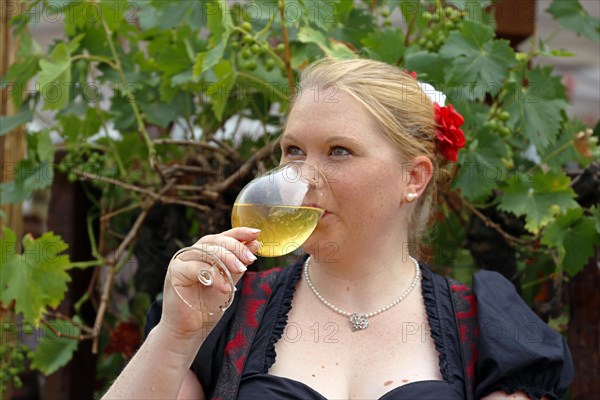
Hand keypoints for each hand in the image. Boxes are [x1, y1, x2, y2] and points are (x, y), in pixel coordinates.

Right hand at [158, 227, 261, 341]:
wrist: (190, 330)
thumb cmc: (207, 306)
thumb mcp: (229, 282)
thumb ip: (239, 264)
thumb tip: (255, 244)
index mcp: (204, 252)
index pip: (222, 236)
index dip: (239, 233)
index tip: (257, 233)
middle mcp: (192, 253)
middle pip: (214, 241)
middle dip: (235, 247)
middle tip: (250, 258)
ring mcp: (181, 261)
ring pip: (207, 251)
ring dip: (227, 259)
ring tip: (242, 269)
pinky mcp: (175, 273)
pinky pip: (197, 268)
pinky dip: (215, 276)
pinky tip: (226, 287)